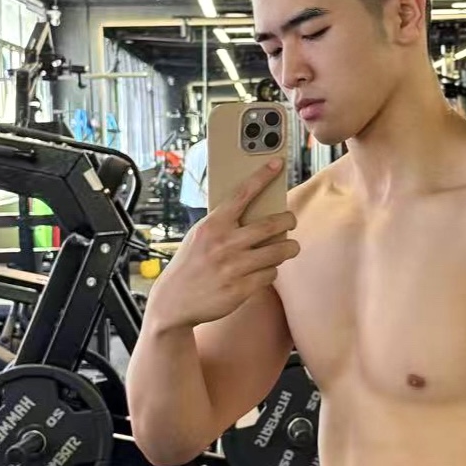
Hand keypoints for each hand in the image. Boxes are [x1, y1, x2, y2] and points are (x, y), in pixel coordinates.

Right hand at [145, 160, 298, 330]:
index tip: (277, 164)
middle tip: (290, 220)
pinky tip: (264, 270)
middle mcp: (224, 243)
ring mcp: (234, 267)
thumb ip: (223, 224)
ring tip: (289, 247)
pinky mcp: (241, 288)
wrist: (175, 302)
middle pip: (271, 224)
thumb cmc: (190, 265)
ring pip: (278, 251)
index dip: (262, 176)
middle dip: (288, 220)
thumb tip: (254, 210)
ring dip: (289, 248)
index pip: (242, 194)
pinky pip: (271, 274)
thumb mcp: (199, 237)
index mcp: (212, 225)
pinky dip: (271, 271)